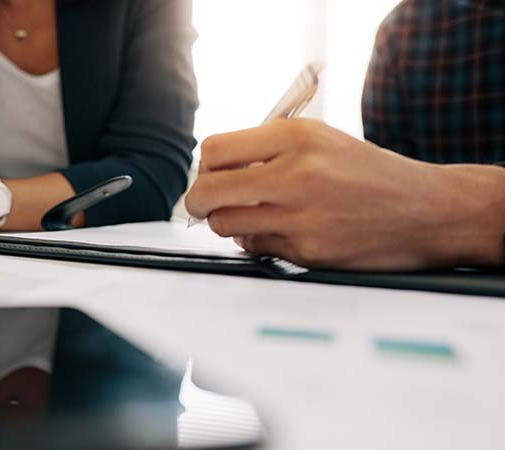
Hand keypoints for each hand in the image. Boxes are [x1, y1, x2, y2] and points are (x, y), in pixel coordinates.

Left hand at [185, 119, 504, 270]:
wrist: (428, 210)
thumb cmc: (369, 173)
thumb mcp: (321, 140)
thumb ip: (267, 149)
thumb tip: (213, 168)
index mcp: (297, 137)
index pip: (215, 149)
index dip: (207, 164)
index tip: (213, 172)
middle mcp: (297, 174)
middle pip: (208, 191)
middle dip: (199, 200)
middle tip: (205, 203)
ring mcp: (301, 216)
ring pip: (225, 224)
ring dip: (226, 222)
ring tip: (247, 215)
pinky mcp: (308, 251)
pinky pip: (256, 247)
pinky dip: (258, 241)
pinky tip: (281, 231)